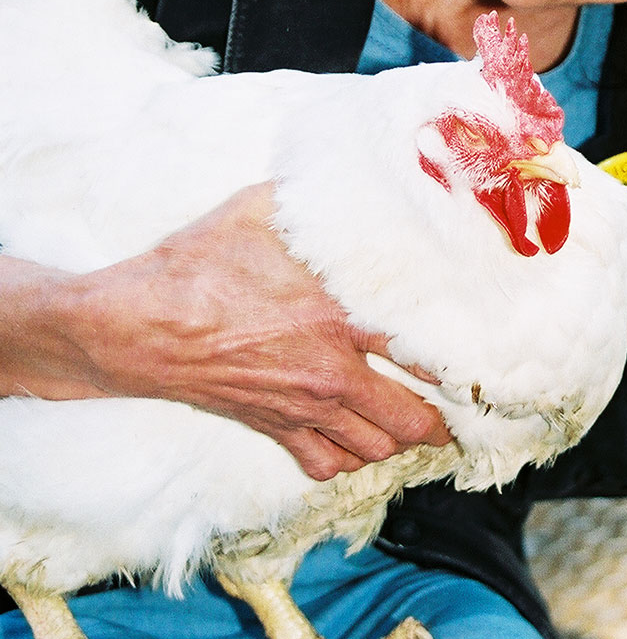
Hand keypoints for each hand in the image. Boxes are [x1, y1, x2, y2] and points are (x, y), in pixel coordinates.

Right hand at [56, 183, 451, 479]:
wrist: (140, 323)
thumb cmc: (199, 263)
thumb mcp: (262, 211)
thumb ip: (314, 201)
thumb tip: (351, 173)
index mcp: (337, 316)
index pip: (421, 351)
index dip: (457, 364)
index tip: (475, 363)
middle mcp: (329, 372)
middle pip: (411, 420)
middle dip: (440, 420)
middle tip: (455, 409)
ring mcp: (301, 407)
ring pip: (374, 450)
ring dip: (397, 440)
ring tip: (413, 424)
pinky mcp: (272, 427)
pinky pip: (325, 466)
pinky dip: (346, 460)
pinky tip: (353, 440)